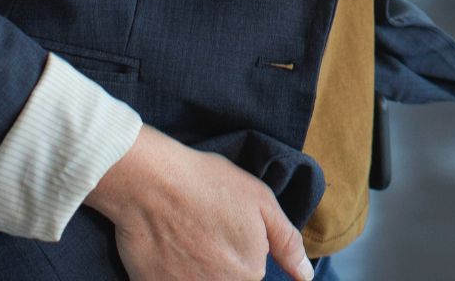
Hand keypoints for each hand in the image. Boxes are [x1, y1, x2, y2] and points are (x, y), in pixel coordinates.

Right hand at [85, 124, 313, 280]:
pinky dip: (173, 271)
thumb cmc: (206, 183)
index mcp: (250, 274)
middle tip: (202, 231)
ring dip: (197, 268)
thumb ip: (287, 242)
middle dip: (218, 261)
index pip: (252, 273)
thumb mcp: (260, 200)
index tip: (220, 232)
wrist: (149, 182)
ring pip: (202, 280)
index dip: (237, 251)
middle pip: (228, 278)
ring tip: (185, 239)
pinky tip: (167, 248)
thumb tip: (305, 276)